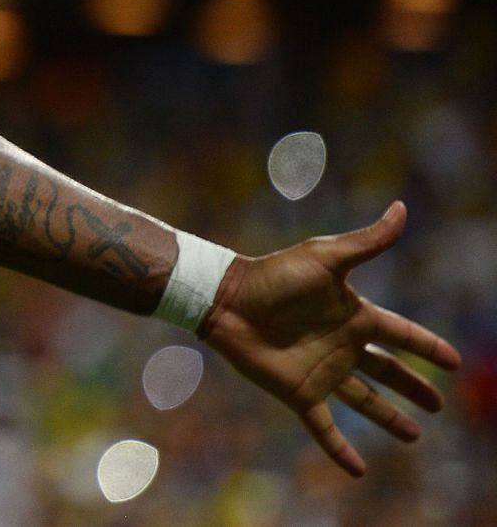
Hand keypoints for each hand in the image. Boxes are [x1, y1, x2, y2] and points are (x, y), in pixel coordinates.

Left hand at [200, 201, 461, 475]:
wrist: (225, 299)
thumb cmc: (273, 275)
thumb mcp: (325, 257)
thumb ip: (367, 242)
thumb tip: (401, 209)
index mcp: (352, 315)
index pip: (401, 333)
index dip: (427, 346)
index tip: (454, 361)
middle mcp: (341, 346)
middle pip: (387, 371)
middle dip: (413, 386)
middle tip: (439, 404)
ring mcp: (321, 371)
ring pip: (363, 401)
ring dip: (388, 418)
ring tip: (414, 436)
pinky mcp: (298, 393)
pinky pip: (324, 427)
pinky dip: (340, 449)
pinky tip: (358, 470)